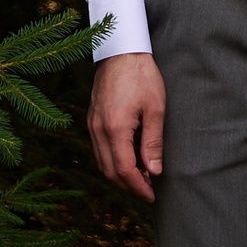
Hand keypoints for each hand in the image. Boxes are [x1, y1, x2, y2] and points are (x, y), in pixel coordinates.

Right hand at [89, 50, 166, 202]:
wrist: (121, 50)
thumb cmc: (141, 76)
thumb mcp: (156, 109)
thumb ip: (153, 142)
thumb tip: (155, 171)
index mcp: (115, 128)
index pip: (124, 170)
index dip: (138, 187)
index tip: (152, 196)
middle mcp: (98, 129)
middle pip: (108, 171)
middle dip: (128, 186)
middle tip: (148, 192)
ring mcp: (91, 124)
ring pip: (101, 162)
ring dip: (119, 176)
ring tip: (140, 180)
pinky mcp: (91, 119)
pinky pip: (98, 149)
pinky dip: (111, 161)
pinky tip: (128, 161)